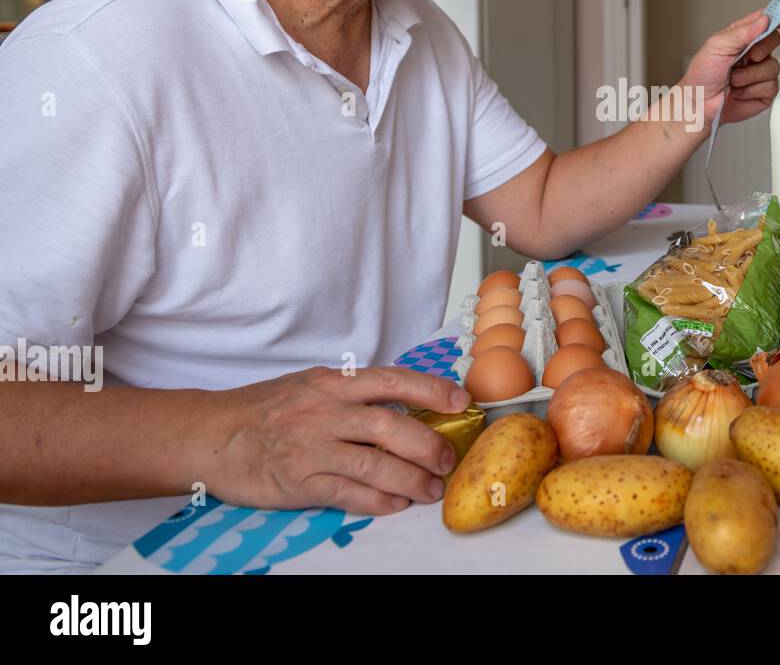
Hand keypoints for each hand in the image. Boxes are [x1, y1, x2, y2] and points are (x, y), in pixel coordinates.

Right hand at [200, 366, 470, 515]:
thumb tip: (406, 401)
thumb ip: (354, 392)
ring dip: (411, 479)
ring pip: (374, 465)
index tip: (462, 401)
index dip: (432, 388)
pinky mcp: (300, 482)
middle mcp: (326, 412)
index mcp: (334, 383)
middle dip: (427, 444)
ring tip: (431, 489)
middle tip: (448, 459)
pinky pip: (348, 494)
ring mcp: (313, 448)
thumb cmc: (267, 408)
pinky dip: (378, 502)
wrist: (211, 433)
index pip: (393, 380)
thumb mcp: (312, 385)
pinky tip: (396, 504)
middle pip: (390, 426)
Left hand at [681, 9, 779, 125]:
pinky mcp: (765, 91)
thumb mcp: (717, 45)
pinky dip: (751, 90)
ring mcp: (761, 72)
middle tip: (747, 57)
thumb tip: (764, 20)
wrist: (700, 103)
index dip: (773, 19)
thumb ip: (742, 31)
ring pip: (773, 66)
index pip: (763, 21)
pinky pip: (770, 86)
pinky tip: (739, 92)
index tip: (779, 20)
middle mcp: (754, 52)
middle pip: (774, 40)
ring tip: (733, 80)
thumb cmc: (703, 75)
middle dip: (761, 49)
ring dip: (749, 76)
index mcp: (742, 37)